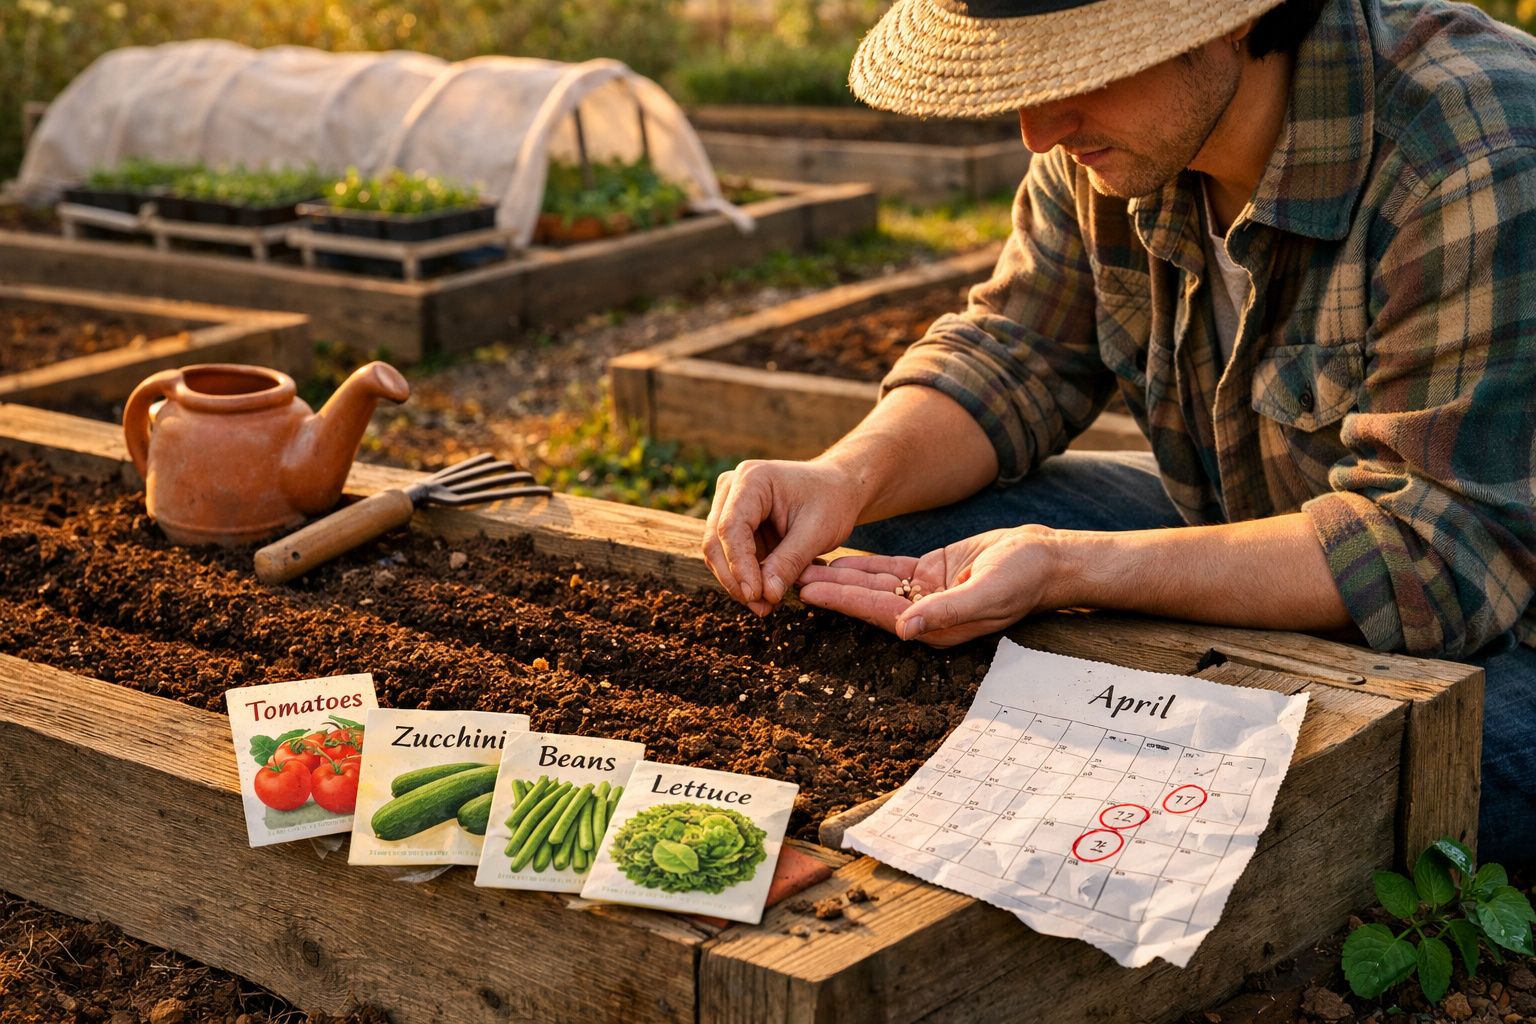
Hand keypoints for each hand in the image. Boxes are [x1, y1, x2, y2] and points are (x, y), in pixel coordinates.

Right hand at [702, 459, 863, 614]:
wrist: (838, 488)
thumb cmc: (832, 501)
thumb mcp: (818, 532)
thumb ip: (789, 562)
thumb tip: (765, 595)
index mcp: (752, 479)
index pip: (731, 527)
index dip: (739, 565)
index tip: (755, 595)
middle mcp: (732, 488)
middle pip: (716, 541)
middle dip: (735, 579)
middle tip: (761, 607)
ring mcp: (729, 505)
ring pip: (718, 552)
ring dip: (738, 583)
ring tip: (766, 605)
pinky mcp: (734, 524)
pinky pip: (729, 556)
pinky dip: (745, 578)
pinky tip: (767, 594)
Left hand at [796, 525, 1064, 646]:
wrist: (1046, 560)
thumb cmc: (1022, 580)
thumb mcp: (986, 594)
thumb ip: (946, 612)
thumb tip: (906, 630)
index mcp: (934, 627)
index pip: (878, 613)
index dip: (843, 602)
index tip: (810, 592)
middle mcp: (924, 615)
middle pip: (867, 600)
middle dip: (830, 590)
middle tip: (789, 578)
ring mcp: (925, 594)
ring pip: (873, 584)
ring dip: (840, 576)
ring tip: (804, 566)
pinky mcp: (930, 573)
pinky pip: (889, 570)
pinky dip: (864, 565)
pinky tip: (838, 560)